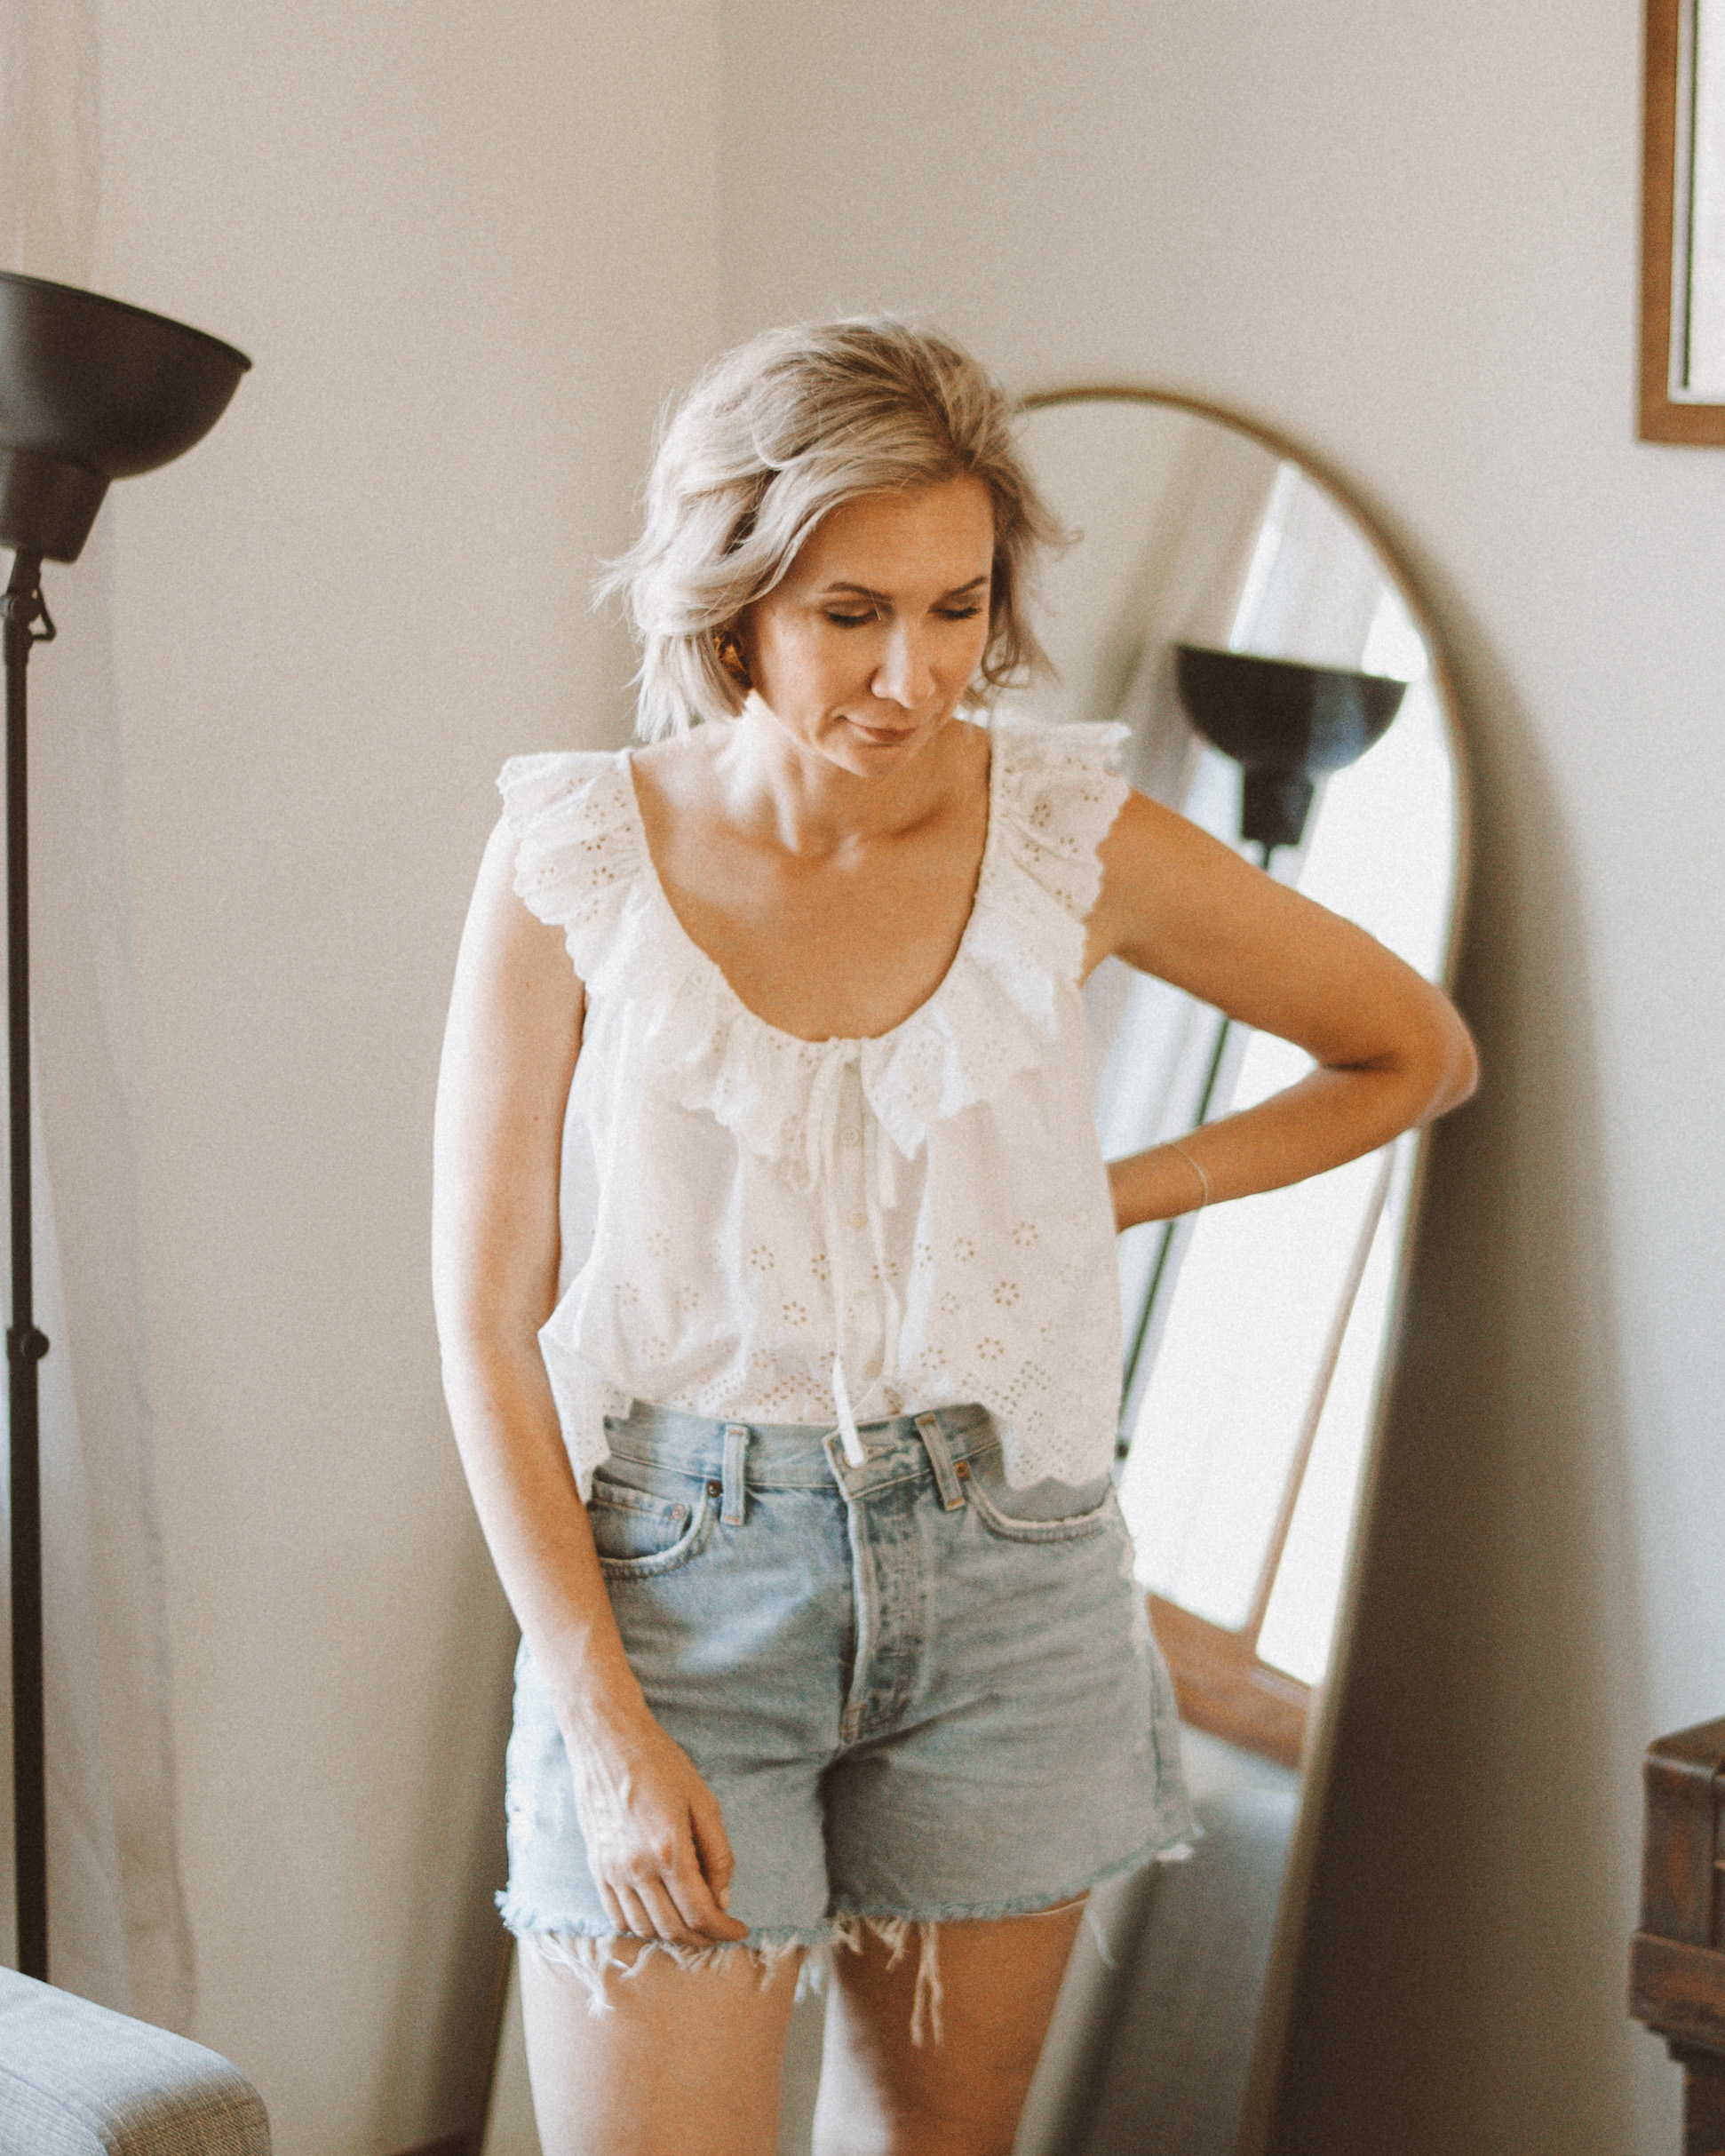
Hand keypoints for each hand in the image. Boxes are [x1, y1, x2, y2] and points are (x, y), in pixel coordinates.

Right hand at [563, 1703, 749, 1947]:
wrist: (608, 1740)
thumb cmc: (661, 1763)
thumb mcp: (704, 1801)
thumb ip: (718, 1854)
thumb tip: (723, 1899)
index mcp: (669, 1849)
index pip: (700, 1913)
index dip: (723, 1929)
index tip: (739, 1930)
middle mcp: (637, 1867)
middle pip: (673, 1929)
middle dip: (702, 1938)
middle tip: (720, 1929)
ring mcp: (612, 1870)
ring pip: (644, 1928)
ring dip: (672, 1935)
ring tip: (693, 1923)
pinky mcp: (596, 1867)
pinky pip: (617, 1915)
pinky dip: (641, 1926)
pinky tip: (659, 1914)